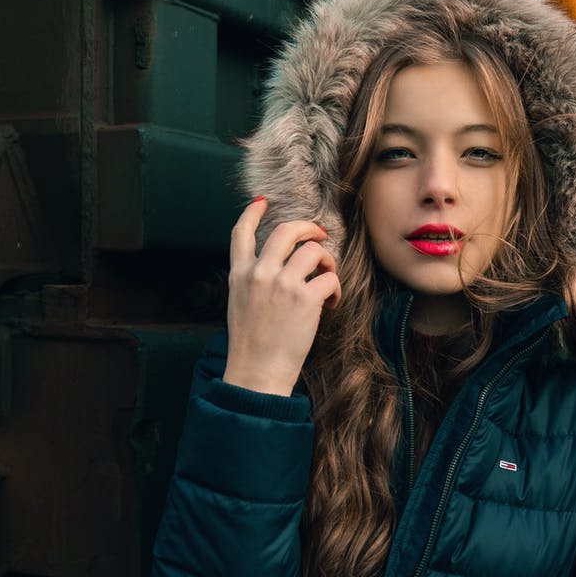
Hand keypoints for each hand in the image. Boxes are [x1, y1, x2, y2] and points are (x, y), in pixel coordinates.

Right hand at [222, 197, 340, 394]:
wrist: (256, 374)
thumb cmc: (252, 346)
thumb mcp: (240, 305)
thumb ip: (253, 281)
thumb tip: (280, 267)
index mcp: (239, 275)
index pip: (240, 233)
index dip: (252, 213)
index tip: (261, 202)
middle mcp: (259, 273)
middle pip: (286, 231)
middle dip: (309, 228)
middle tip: (320, 236)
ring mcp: (282, 284)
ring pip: (314, 251)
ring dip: (328, 262)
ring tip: (328, 281)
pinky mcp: (305, 299)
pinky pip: (330, 278)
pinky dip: (336, 290)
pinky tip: (331, 304)